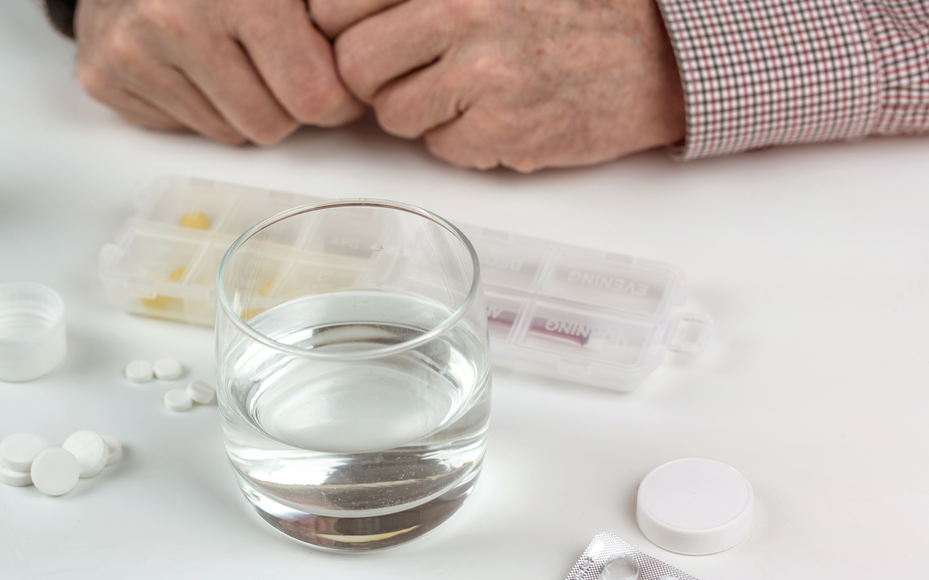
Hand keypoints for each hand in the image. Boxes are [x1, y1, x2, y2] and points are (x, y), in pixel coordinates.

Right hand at [74, 0, 364, 144]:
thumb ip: (340, 16)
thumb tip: (376, 75)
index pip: (315, 97)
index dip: (336, 97)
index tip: (337, 81)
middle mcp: (176, 20)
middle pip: (271, 125)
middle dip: (287, 102)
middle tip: (280, 62)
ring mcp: (132, 51)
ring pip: (228, 132)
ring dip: (242, 104)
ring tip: (231, 53)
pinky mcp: (104, 76)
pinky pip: (183, 128)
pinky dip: (197, 103)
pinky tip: (191, 60)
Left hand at [318, 0, 684, 171]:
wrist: (661, 51)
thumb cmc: (577, 7)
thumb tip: (333, 11)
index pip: (336, 5)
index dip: (347, 28)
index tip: (371, 35)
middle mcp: (460, 11)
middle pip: (354, 66)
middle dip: (376, 76)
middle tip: (414, 70)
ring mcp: (481, 75)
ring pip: (392, 114)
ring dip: (419, 110)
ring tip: (469, 90)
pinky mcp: (503, 131)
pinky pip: (439, 149)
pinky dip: (462, 140)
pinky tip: (499, 113)